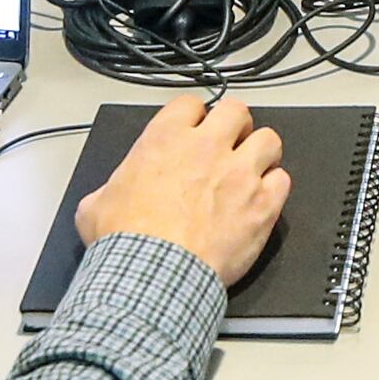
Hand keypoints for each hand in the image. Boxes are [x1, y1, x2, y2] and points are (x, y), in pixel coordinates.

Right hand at [80, 94, 290, 285]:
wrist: (153, 275)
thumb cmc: (125, 242)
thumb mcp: (95, 206)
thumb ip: (110, 189)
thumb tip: (109, 197)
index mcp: (165, 140)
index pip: (190, 104)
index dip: (194, 118)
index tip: (194, 132)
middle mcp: (208, 148)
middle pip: (237, 111)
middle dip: (235, 126)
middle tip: (229, 145)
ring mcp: (240, 174)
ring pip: (269, 140)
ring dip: (261, 153)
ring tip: (251, 170)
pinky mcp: (262, 204)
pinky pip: (282, 180)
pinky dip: (274, 188)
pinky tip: (262, 200)